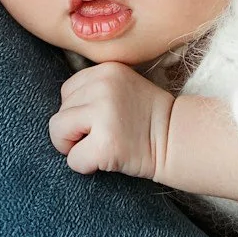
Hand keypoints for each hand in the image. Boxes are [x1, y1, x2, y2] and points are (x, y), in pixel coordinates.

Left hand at [50, 61, 173, 179]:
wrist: (178, 140)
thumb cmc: (148, 119)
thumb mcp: (122, 87)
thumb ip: (95, 88)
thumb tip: (61, 108)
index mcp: (105, 70)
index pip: (67, 92)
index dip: (79, 112)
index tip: (103, 120)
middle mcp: (102, 87)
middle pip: (59, 112)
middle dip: (76, 130)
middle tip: (106, 135)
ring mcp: (104, 114)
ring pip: (58, 133)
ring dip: (76, 147)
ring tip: (103, 145)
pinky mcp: (106, 143)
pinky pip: (73, 159)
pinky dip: (85, 166)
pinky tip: (108, 159)